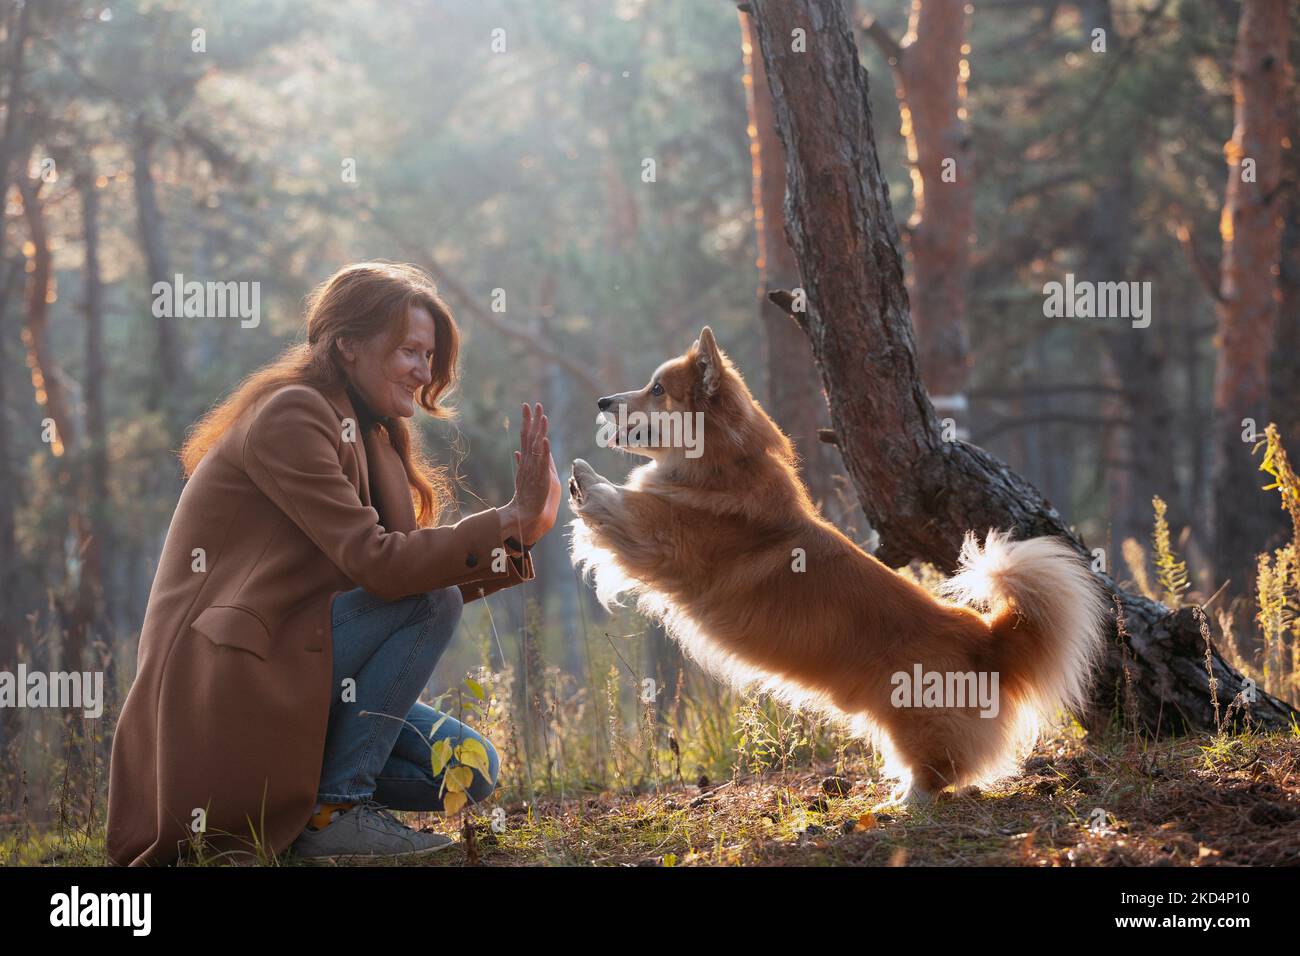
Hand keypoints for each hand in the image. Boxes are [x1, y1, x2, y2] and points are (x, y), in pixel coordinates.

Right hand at [505, 402, 561, 542]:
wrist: (526, 516)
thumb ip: (525, 463)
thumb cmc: (529, 498)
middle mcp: (529, 463)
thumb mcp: (529, 477)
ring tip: (542, 416)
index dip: (529, 422)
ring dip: (540, 431)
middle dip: (532, 420)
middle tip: (533, 404)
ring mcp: (534, 471)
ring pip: (537, 447)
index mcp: (527, 461)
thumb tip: (517, 451)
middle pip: (530, 438)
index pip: (528, 437)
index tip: (529, 406)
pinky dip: (544, 451)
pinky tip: (545, 440)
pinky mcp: (540, 480)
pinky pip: (542, 463)